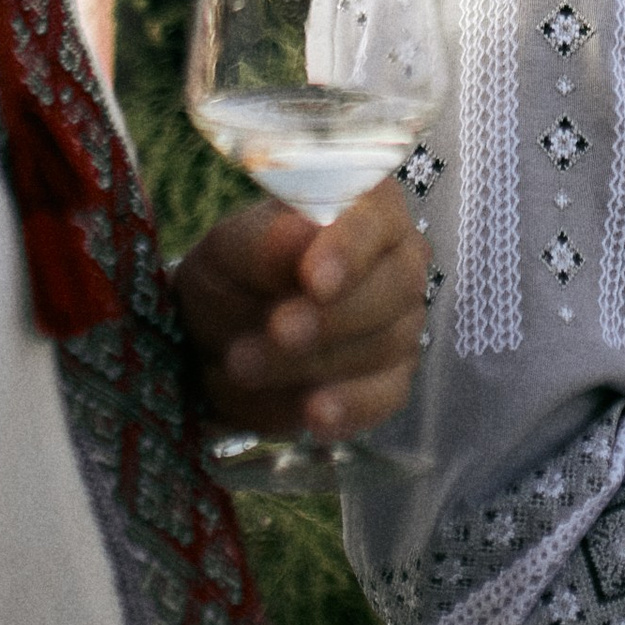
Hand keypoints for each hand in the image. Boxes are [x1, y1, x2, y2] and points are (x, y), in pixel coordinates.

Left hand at [173, 185, 428, 438]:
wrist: (222, 339)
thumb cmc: (236, 274)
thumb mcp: (230, 252)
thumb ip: (263, 246)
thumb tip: (296, 236)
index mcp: (367, 207)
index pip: (378, 218)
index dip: (351, 249)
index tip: (314, 280)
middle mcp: (400, 260)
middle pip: (395, 286)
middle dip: (330, 317)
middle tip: (274, 332)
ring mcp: (402, 323)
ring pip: (383, 344)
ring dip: (313, 362)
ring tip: (243, 367)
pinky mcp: (392, 380)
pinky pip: (385, 397)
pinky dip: (350, 408)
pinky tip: (314, 417)